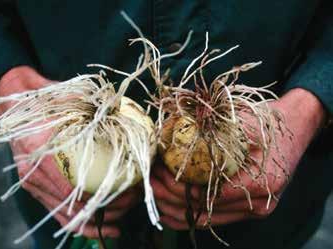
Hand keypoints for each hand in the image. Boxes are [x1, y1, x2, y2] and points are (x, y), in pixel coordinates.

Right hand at [0, 66, 140, 237]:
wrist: (20, 107)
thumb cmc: (48, 102)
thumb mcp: (71, 101)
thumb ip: (94, 110)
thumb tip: (126, 116)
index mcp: (42, 151)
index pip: (78, 185)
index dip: (107, 194)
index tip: (130, 191)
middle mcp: (35, 173)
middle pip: (76, 205)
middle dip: (108, 210)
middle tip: (131, 203)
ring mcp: (33, 184)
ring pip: (66, 216)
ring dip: (95, 222)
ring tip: (119, 222)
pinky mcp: (35, 189)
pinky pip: (56, 214)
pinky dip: (78, 224)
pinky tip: (97, 227)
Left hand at [151, 88, 325, 229]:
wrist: (292, 129)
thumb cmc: (267, 123)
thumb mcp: (243, 121)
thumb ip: (214, 131)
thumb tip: (172, 133)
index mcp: (259, 181)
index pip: (209, 194)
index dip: (178, 186)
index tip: (158, 171)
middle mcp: (258, 203)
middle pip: (205, 210)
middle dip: (171, 197)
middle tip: (150, 180)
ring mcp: (254, 209)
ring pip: (206, 219)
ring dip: (175, 209)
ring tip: (153, 193)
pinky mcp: (247, 208)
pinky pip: (213, 219)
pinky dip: (188, 215)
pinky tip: (167, 209)